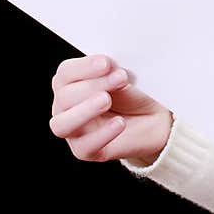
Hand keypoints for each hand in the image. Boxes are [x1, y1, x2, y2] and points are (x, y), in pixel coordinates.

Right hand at [49, 54, 172, 163]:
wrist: (152, 118)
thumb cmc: (131, 93)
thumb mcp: (122, 77)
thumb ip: (111, 72)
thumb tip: (109, 66)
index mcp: (70, 83)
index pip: (65, 73)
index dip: (84, 67)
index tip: (107, 63)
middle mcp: (64, 107)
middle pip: (65, 97)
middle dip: (92, 86)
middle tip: (120, 78)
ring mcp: (73, 131)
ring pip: (62, 124)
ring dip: (85, 110)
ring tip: (108, 100)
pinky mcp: (84, 151)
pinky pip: (84, 146)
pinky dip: (102, 134)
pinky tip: (120, 123)